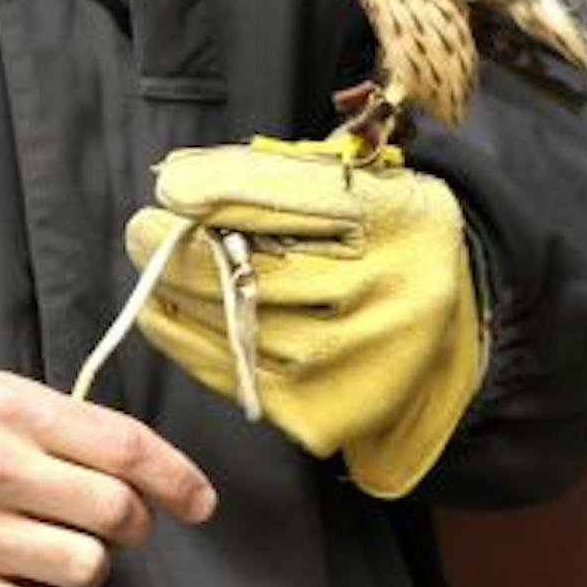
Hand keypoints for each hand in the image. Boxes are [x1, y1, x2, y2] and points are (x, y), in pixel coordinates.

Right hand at [0, 371, 216, 586]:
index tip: (200, 501)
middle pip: (117, 512)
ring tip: (58, 550)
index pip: (125, 446)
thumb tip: (149, 464)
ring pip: (87, 567)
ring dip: (90, 566)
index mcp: (13, 412)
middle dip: (133, 524)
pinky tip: (31, 585)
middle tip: (116, 524)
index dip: (177, 478)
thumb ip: (71, 422)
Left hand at [125, 141, 485, 498]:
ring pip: (237, 322)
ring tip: (155, 263)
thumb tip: (184, 182)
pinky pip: (229, 369)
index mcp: (405, 221)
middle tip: (144, 228)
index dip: (223, 191)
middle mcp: (390, 293)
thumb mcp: (365, 189)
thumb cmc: (386, 244)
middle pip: (260, 269)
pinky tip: (162, 310)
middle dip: (184, 248)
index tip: (173, 184)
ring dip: (177, 291)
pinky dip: (183, 337)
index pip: (300, 200)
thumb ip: (285, 177)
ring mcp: (356, 359)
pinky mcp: (322, 409)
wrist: (442, 333)